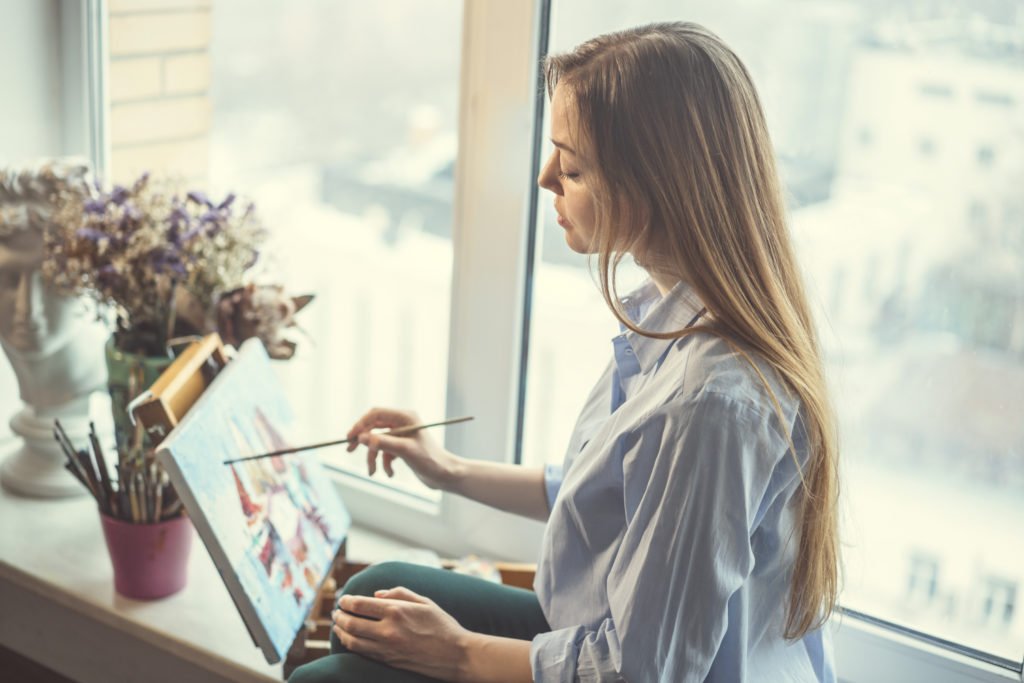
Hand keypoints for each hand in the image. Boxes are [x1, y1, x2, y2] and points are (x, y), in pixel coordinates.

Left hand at [333, 587, 470, 679]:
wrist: (455, 655)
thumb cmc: (442, 625)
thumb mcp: (424, 601)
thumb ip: (399, 593)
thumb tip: (376, 595)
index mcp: (397, 611)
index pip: (360, 605)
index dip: (347, 601)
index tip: (343, 599)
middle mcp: (388, 630)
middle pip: (352, 623)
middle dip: (340, 616)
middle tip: (336, 612)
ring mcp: (387, 648)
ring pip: (353, 641)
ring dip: (341, 632)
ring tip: (338, 626)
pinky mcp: (388, 661)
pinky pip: (363, 653)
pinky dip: (351, 645)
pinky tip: (350, 640)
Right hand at [346, 407, 460, 489]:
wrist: (445, 475)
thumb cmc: (430, 460)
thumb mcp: (405, 451)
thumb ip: (383, 442)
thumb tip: (362, 437)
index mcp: (405, 417)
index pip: (376, 414)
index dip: (361, 424)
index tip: (350, 438)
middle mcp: (402, 423)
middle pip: (374, 426)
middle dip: (364, 441)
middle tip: (349, 449)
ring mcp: (401, 435)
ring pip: (378, 442)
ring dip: (373, 457)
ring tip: (372, 472)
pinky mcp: (401, 448)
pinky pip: (385, 452)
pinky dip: (384, 463)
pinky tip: (391, 473)